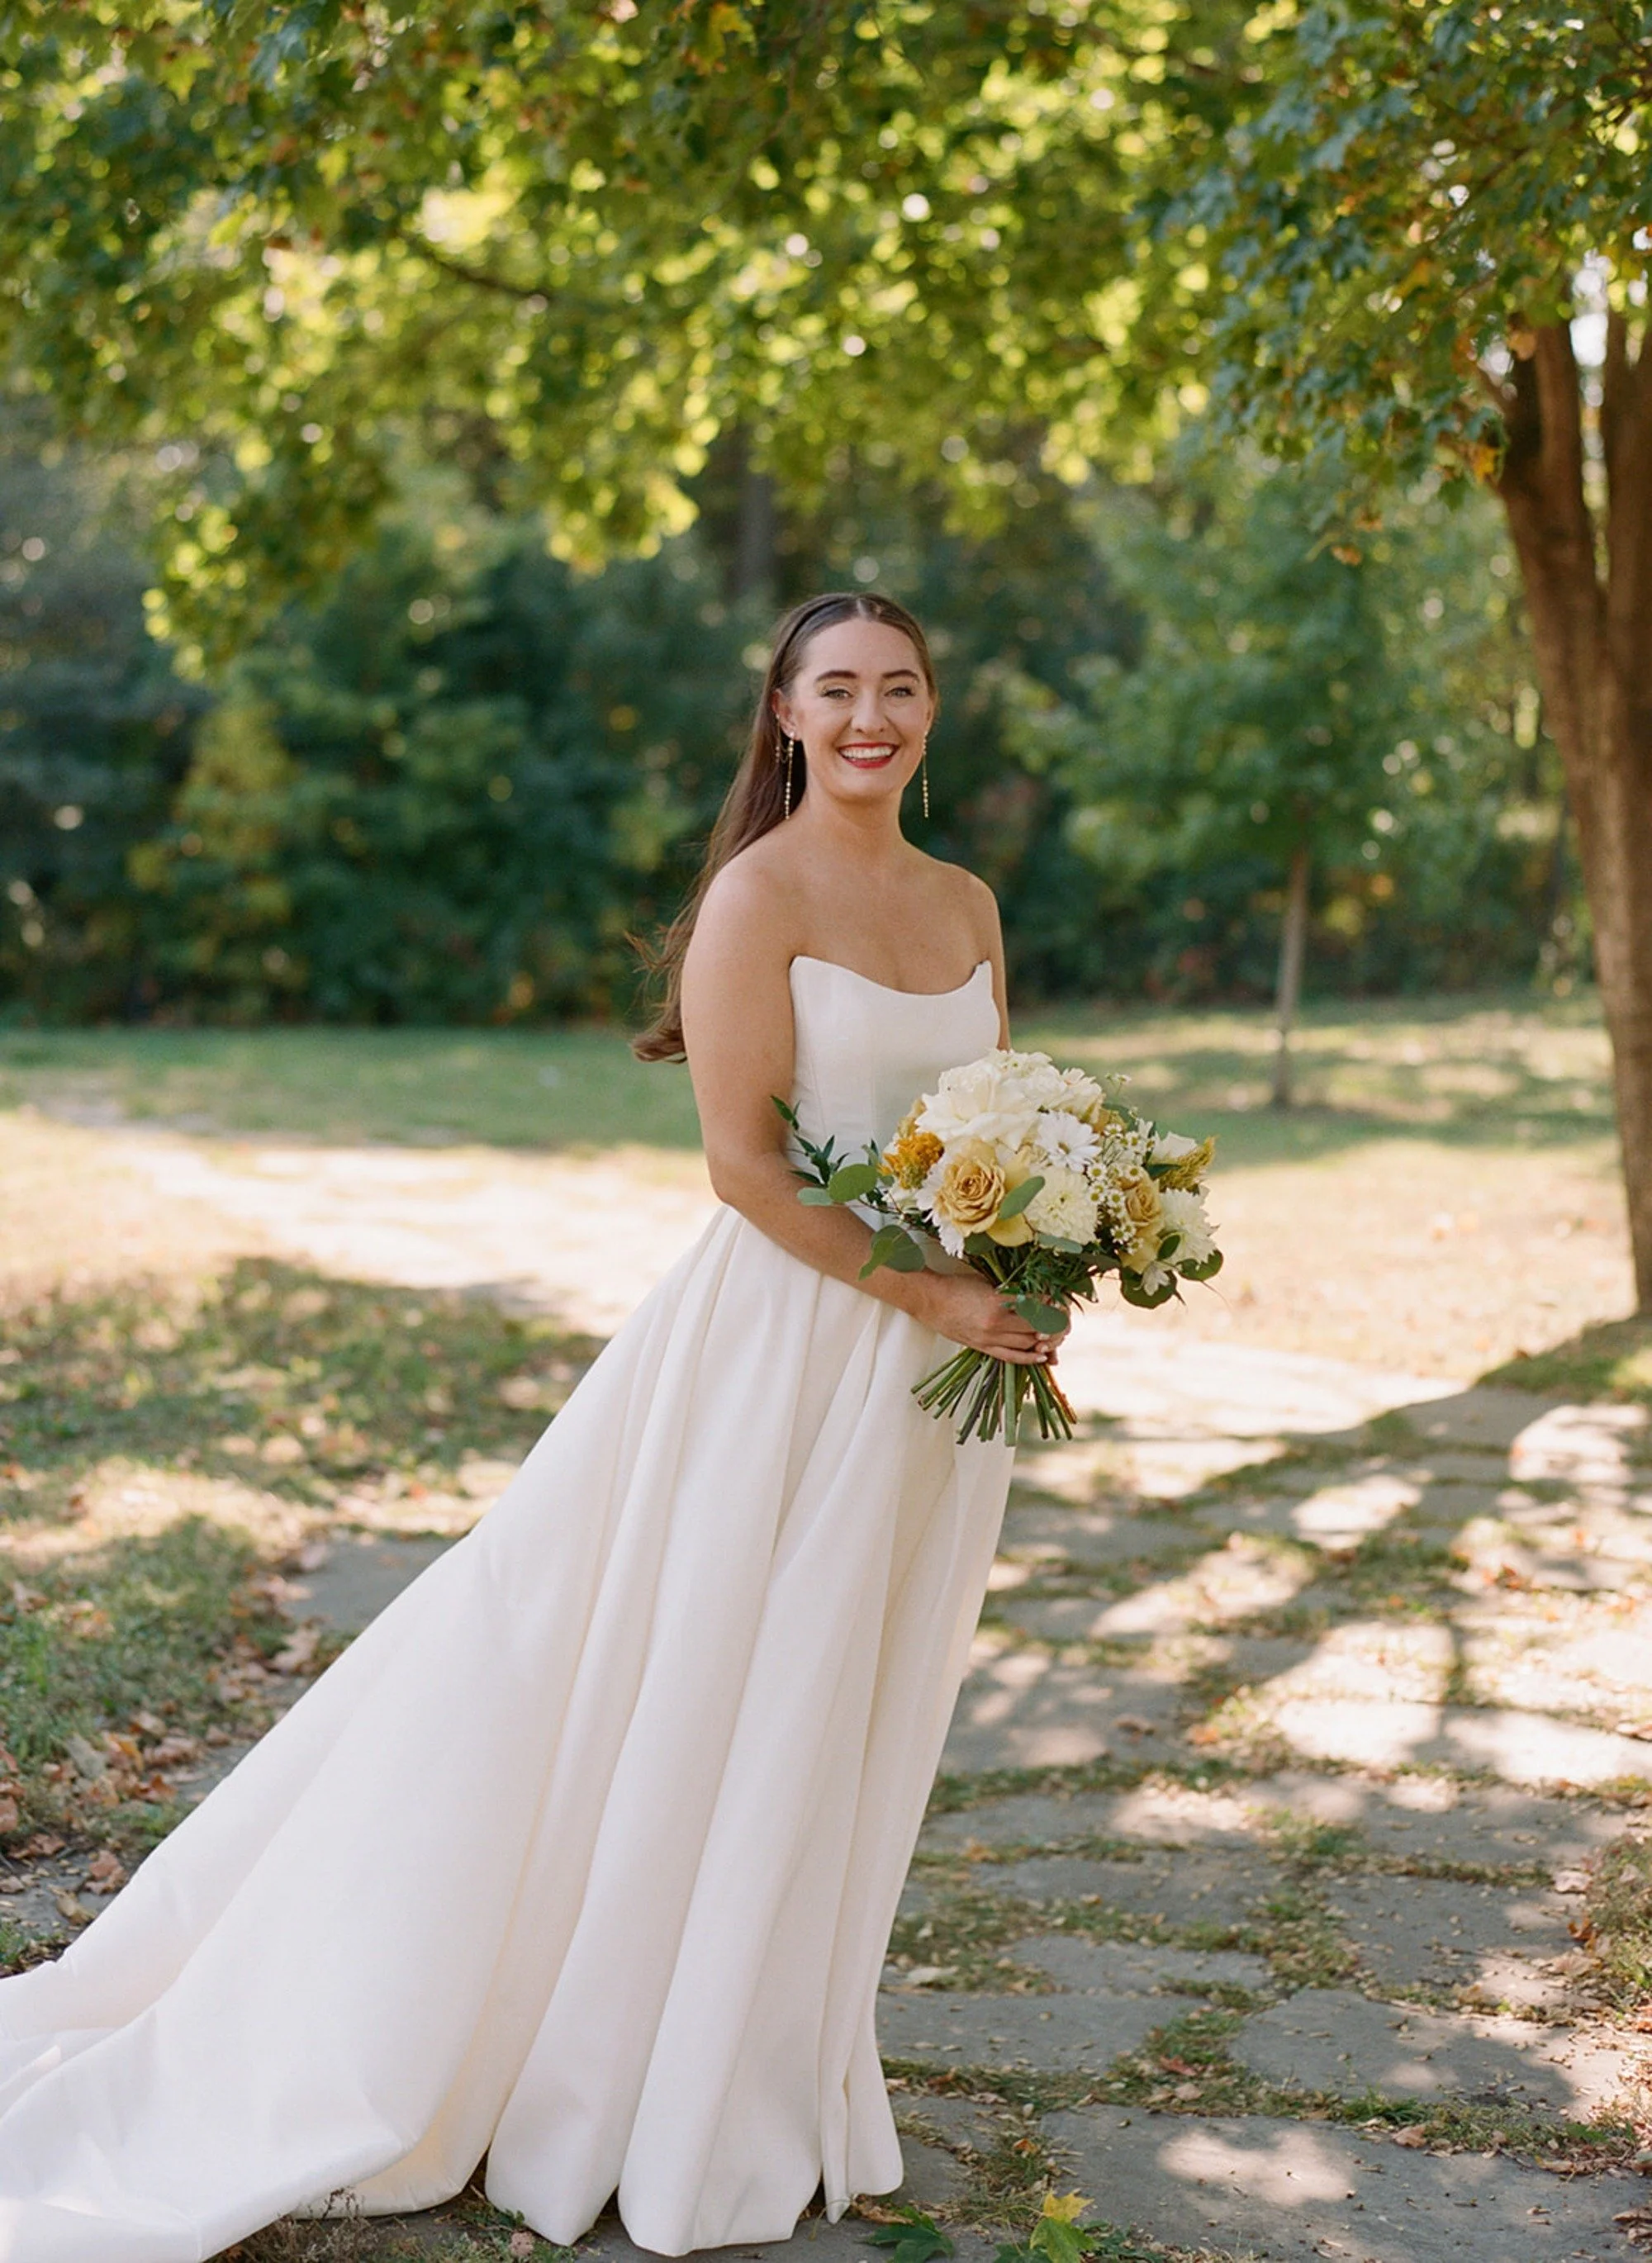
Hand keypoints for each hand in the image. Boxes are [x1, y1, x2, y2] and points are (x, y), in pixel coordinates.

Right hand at [916, 1273, 1066, 1364]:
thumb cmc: (957, 1286)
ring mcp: (989, 1338)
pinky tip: (1042, 1356)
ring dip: (1045, 1342)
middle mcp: (995, 1324)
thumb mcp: (988, 1283)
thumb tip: (1037, 1297)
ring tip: (1056, 1336)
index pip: (1035, 1307)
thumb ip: (1011, 1292)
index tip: (1060, 1302)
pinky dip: (1029, 1357)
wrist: (930, 1300)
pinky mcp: (982, 1347)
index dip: (1052, 1307)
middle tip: (1064, 1320)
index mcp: (997, 1302)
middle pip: (1035, 1328)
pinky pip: (1011, 1356)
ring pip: (1027, 1344)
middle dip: (1054, 1325)